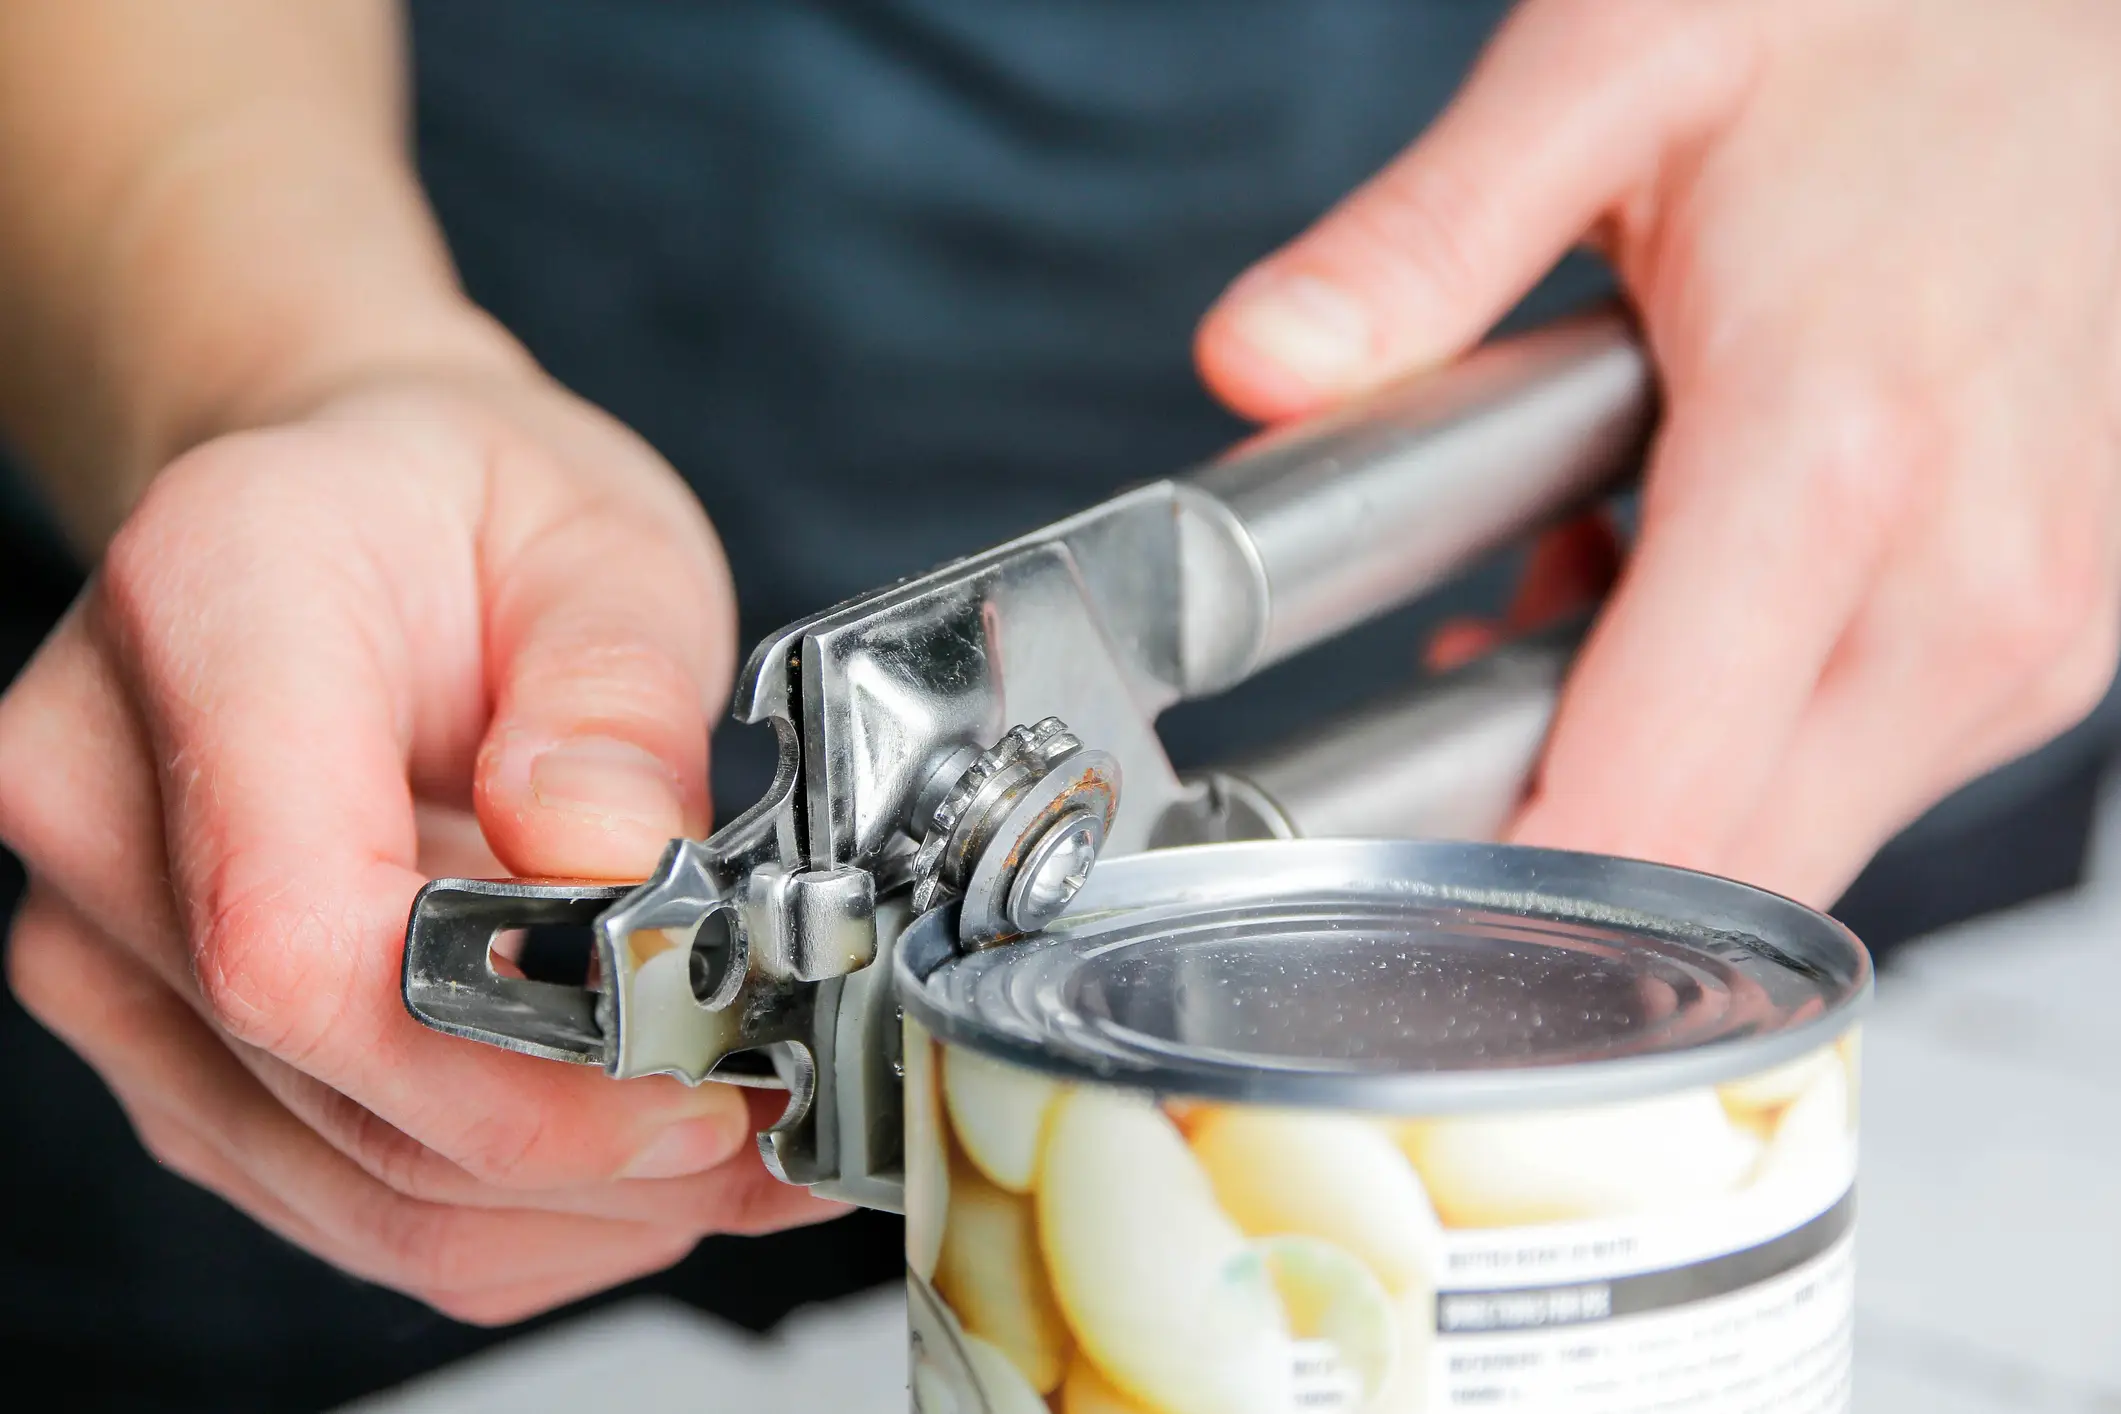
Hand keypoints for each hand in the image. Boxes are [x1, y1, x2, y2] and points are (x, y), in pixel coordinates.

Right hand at [0, 367, 841, 1322]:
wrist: (346, 522)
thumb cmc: (463, 510)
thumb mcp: (599, 540)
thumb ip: (615, 694)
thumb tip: (616, 866)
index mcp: (210, 614)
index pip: (291, 929)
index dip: (506, 1051)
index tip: (691, 1062)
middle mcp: (107, 797)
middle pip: (335, 1080)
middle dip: (589, 1145)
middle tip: (770, 1120)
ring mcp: (113, 941)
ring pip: (350, 1185)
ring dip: (572, 1204)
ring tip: (735, 1146)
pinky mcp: (168, 1037)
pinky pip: (341, 1202)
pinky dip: (512, 1214)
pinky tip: (634, 1163)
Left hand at [1197, 0, 2120, 906]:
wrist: (2098, 10)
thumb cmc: (1890, 22)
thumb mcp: (1621, 63)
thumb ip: (1427, 238)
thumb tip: (1255, 362)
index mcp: (1833, 461)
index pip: (1643, 811)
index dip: (1488, 896)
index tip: (1372, 886)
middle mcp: (1967, 585)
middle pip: (1717, 877)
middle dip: (1551, 849)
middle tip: (1450, 712)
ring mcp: (2037, 630)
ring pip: (1793, 842)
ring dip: (1648, 782)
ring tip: (1579, 584)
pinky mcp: (2056, 641)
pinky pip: (1865, 771)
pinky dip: (1748, 733)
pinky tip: (1689, 589)